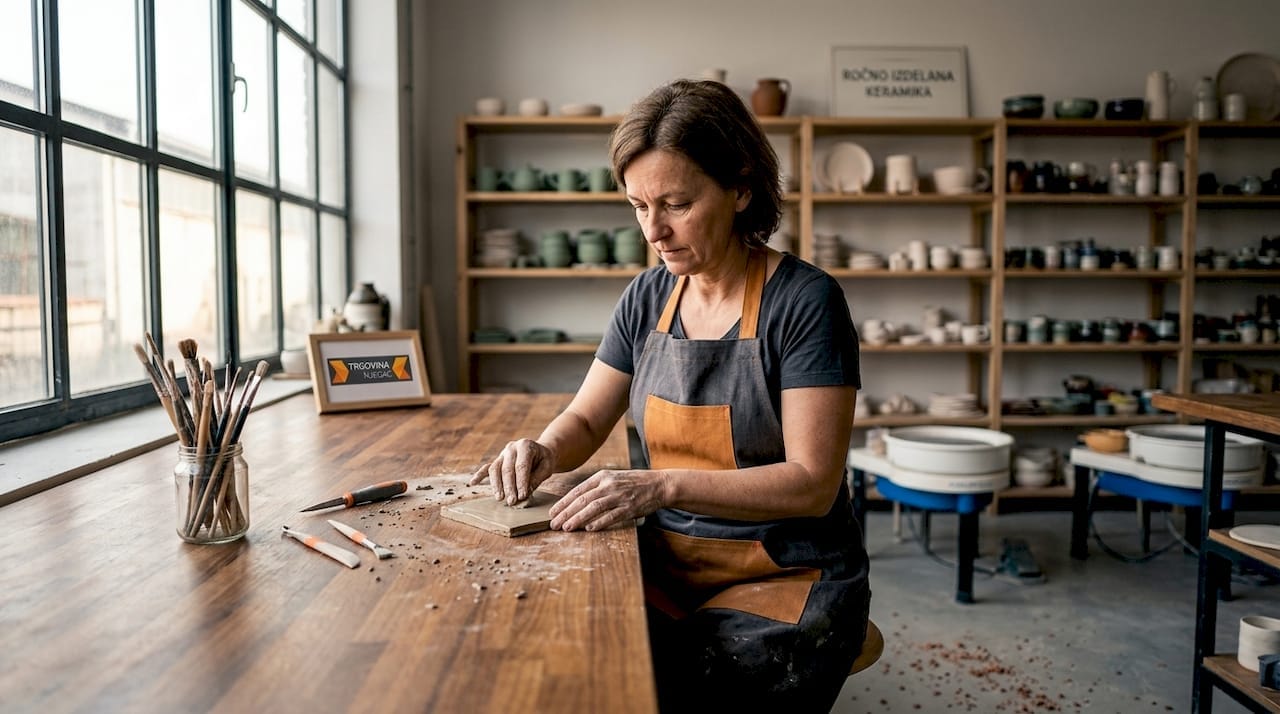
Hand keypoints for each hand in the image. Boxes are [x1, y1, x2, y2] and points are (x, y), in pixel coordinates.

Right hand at [469, 438, 555, 505]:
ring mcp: (502, 454)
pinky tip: (473, 483)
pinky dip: (479, 475)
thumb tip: (525, 492)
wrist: (539, 451)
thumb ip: (537, 478)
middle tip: (512, 501)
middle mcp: (511, 448)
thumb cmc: (544, 460)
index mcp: (525, 445)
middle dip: (509, 487)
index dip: (521, 482)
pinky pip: (487, 467)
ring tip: (500, 498)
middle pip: (507, 469)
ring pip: (495, 469)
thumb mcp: (547, 467)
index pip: (521, 466)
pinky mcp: (497, 460)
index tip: (522, 496)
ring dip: (496, 485)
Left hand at [549, 469, 664, 531]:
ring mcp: (619, 496)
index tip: (552, 512)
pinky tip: (589, 528)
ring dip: (578, 519)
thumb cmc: (634, 483)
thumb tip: (576, 502)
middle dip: (565, 513)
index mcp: (602, 476)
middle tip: (554, 524)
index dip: (563, 503)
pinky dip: (599, 522)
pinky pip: (611, 516)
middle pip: (582, 500)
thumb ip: (596, 488)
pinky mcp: (629, 508)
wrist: (659, 484)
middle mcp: (609, 485)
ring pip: (593, 508)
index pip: (577, 490)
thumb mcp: (613, 478)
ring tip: (566, 528)